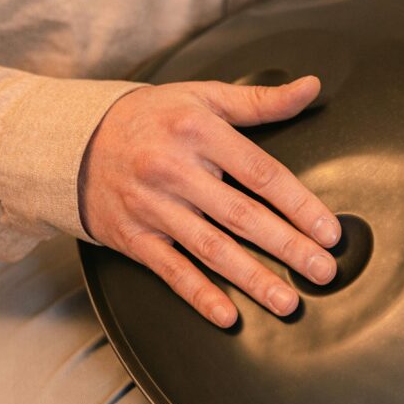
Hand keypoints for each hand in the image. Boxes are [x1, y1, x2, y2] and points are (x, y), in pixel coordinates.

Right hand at [79, 76, 340, 327]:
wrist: (73, 141)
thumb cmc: (153, 117)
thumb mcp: (202, 96)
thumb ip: (260, 100)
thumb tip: (311, 87)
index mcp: (199, 131)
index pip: (261, 172)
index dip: (299, 204)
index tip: (330, 231)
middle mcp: (175, 170)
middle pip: (241, 215)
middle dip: (287, 247)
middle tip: (323, 271)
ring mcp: (152, 207)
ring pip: (211, 248)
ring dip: (252, 278)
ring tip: (288, 301)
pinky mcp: (132, 237)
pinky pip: (170, 271)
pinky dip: (199, 295)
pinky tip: (228, 316)